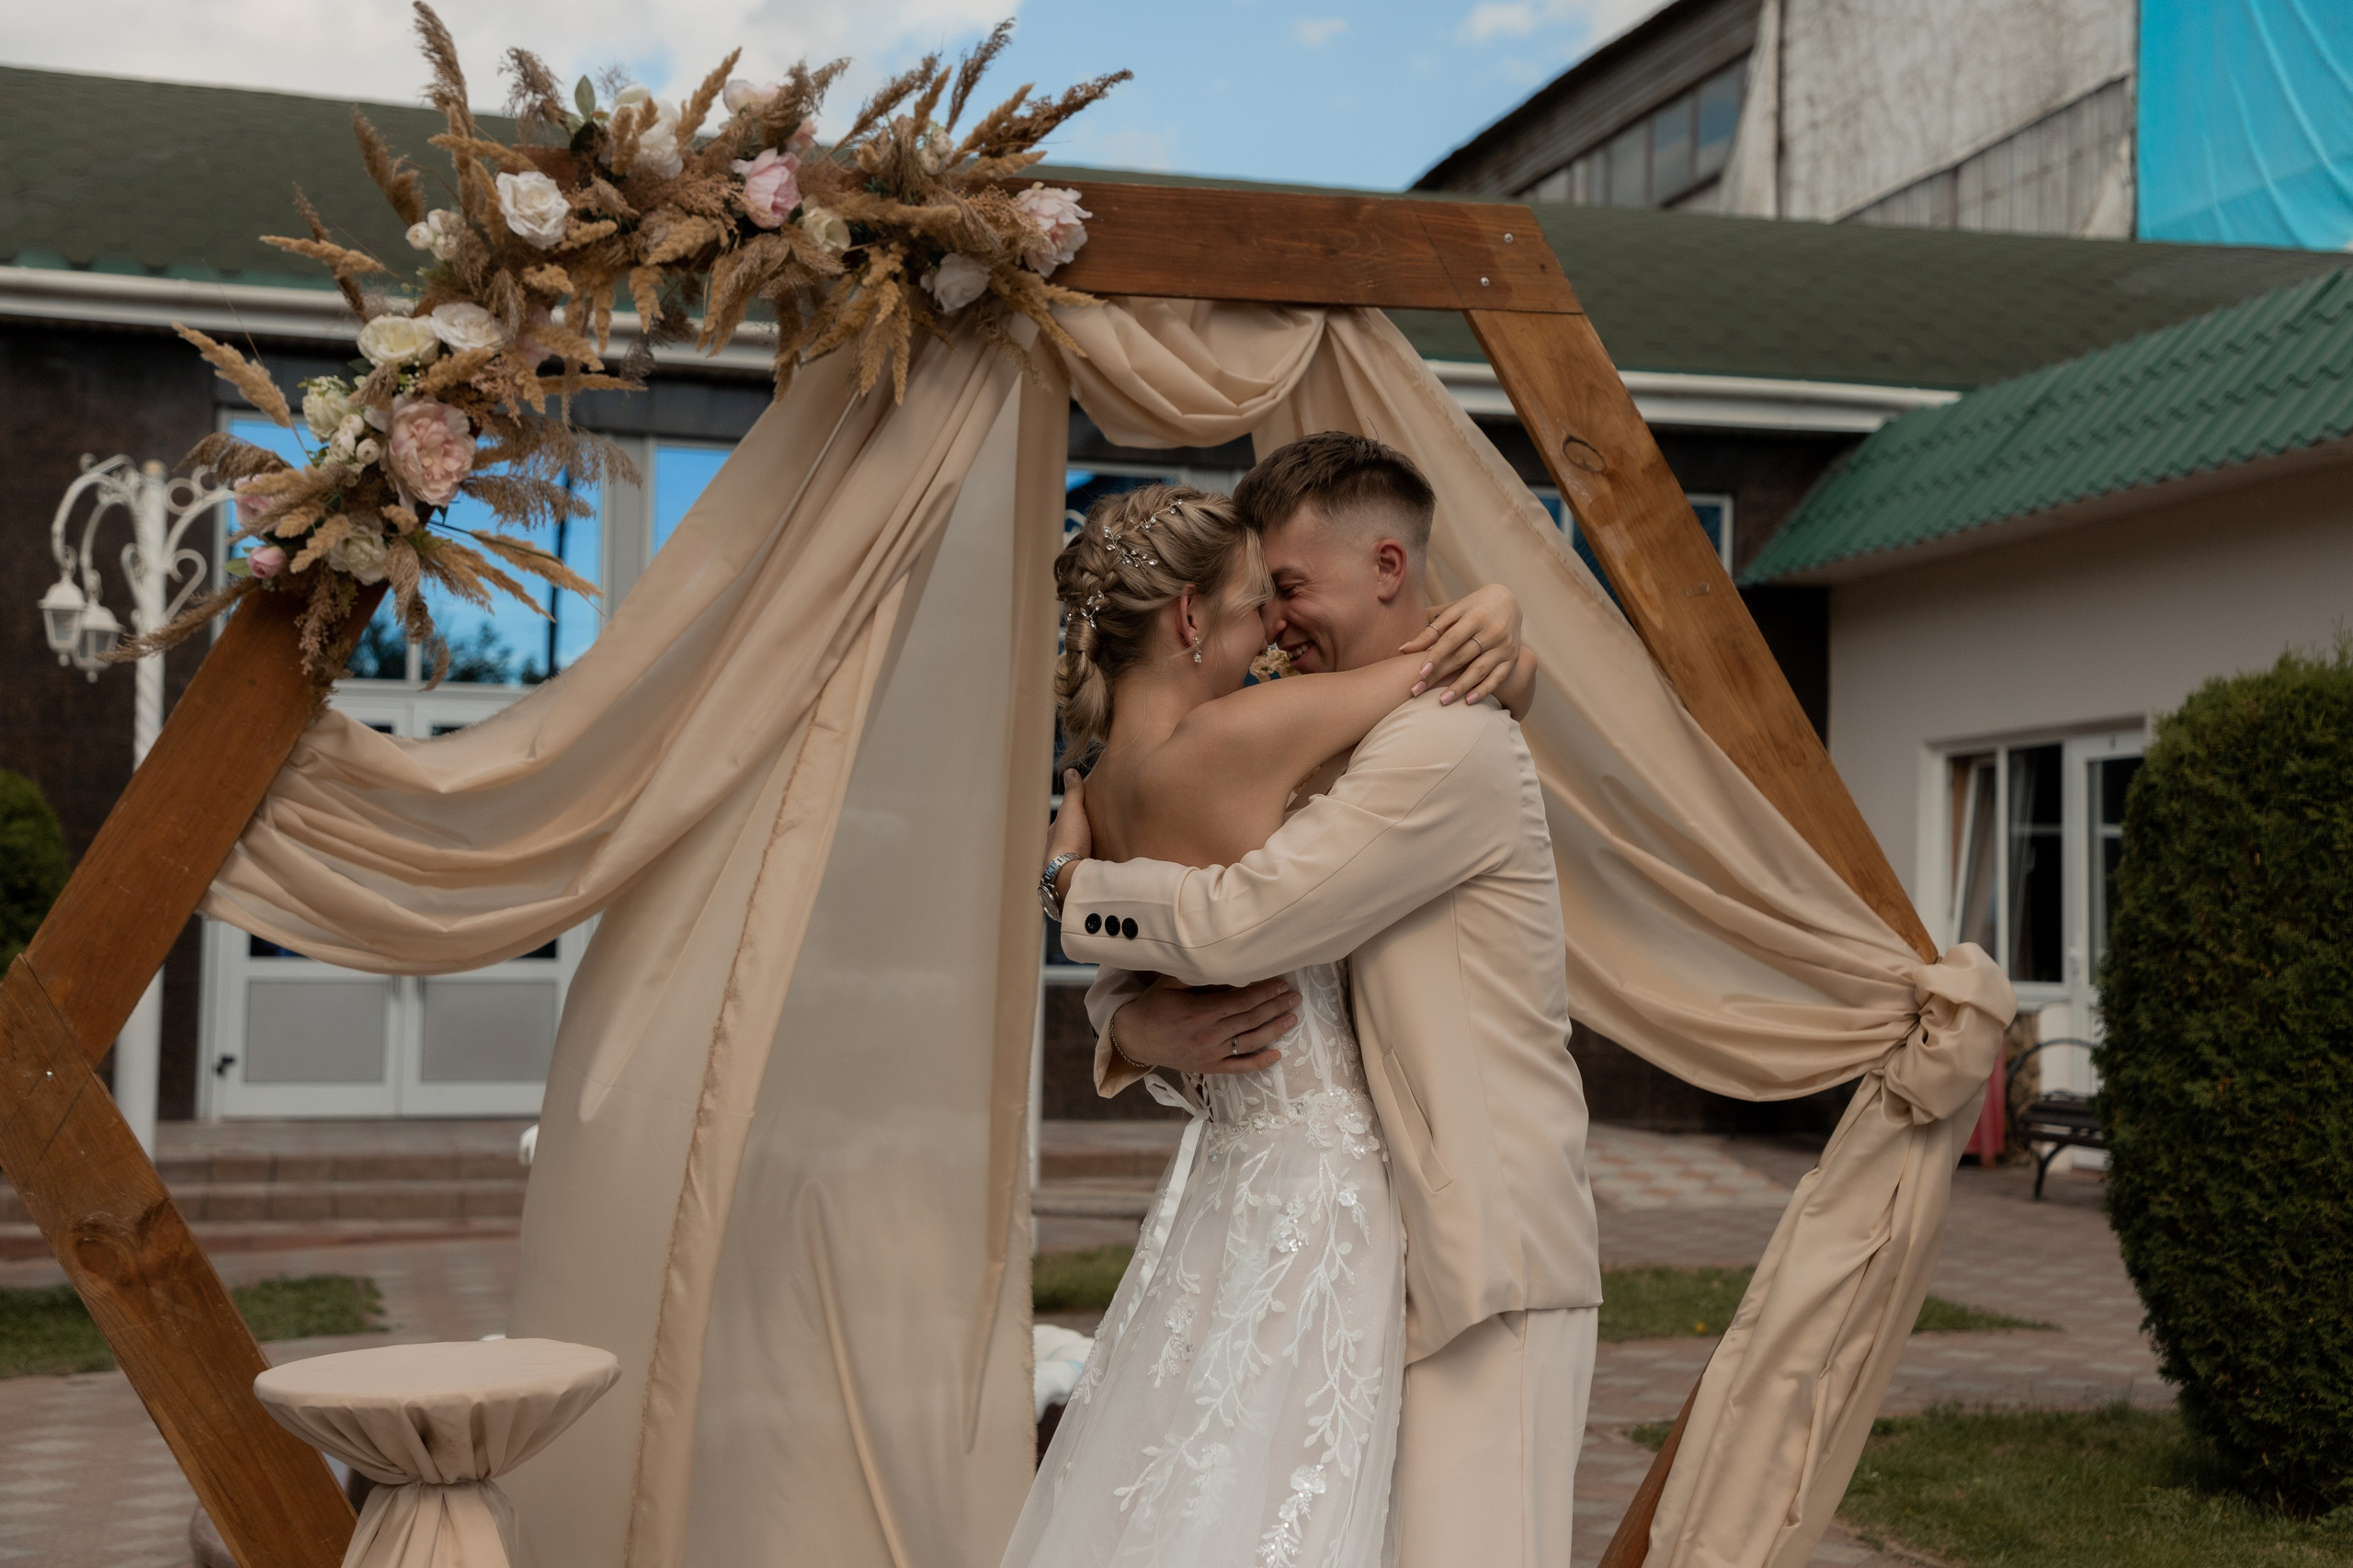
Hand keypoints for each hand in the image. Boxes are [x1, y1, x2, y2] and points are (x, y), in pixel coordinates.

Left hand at [1047, 769, 1090, 903]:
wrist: (1067, 874)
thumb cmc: (1069, 840)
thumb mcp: (1073, 811)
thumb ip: (1073, 793)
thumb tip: (1070, 770)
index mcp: (1055, 832)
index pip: (1064, 819)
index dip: (1073, 813)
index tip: (1084, 809)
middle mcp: (1057, 849)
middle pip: (1070, 838)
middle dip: (1079, 834)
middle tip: (1095, 829)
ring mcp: (1065, 865)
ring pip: (1076, 854)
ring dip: (1085, 850)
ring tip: (1101, 848)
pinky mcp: (1075, 877)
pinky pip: (1083, 867)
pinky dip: (1090, 863)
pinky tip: (1100, 865)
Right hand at [1110, 974, 1300, 1075]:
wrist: (1135, 1038)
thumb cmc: (1154, 1005)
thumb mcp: (1172, 983)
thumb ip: (1200, 976)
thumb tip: (1230, 966)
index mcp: (1201, 1012)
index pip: (1242, 1001)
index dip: (1265, 992)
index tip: (1282, 984)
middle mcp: (1209, 1034)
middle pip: (1251, 1019)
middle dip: (1276, 1007)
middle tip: (1295, 998)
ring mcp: (1211, 1054)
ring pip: (1250, 1042)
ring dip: (1274, 1030)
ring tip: (1292, 1019)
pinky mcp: (1209, 1067)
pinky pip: (1239, 1067)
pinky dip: (1259, 1062)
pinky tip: (1277, 1055)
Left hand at [1399, 583, 1522, 705]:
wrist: (1509, 602)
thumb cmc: (1473, 608)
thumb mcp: (1453, 612)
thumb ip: (1431, 630)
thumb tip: (1403, 649)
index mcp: (1475, 616)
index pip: (1451, 639)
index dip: (1435, 656)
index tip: (1420, 673)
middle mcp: (1492, 631)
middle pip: (1461, 657)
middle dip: (1438, 676)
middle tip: (1417, 692)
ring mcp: (1504, 646)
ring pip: (1479, 670)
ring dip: (1459, 687)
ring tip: (1442, 701)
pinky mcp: (1512, 658)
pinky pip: (1497, 678)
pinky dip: (1483, 690)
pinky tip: (1468, 701)